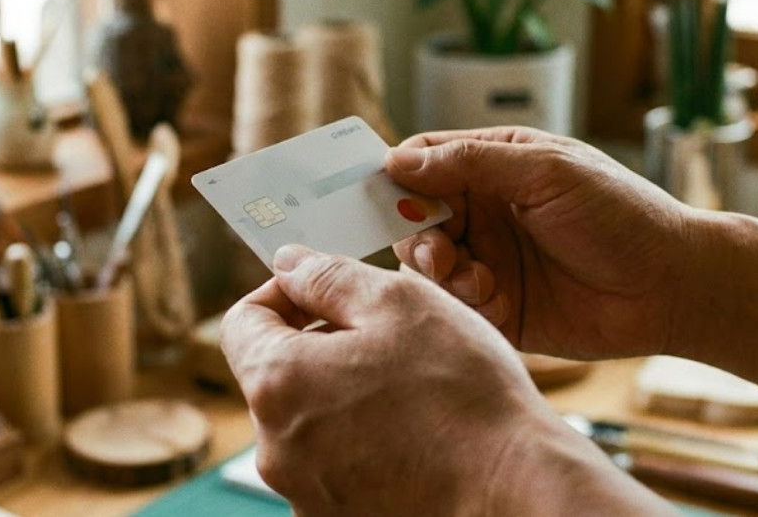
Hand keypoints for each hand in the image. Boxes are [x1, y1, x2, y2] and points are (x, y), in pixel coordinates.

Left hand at [221, 245, 671, 515]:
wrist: (514, 489)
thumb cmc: (461, 392)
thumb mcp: (399, 302)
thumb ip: (328, 275)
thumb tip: (289, 263)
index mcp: (276, 383)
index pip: (243, 321)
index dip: (283, 293)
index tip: (326, 290)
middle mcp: (275, 447)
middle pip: (277, 373)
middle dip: (321, 344)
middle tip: (386, 334)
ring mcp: (305, 493)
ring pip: (309, 420)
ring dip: (344, 393)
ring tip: (410, 387)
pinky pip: (334, 464)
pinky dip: (362, 441)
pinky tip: (414, 433)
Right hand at [387, 127, 693, 358]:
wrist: (673, 287)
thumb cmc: (622, 214)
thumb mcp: (547, 172)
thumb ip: (471, 163)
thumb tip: (397, 161)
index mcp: (495, 166)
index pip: (423, 161)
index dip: (396, 176)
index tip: (382, 195)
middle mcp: (484, 211)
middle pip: (414, 216)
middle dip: (416, 233)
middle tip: (437, 250)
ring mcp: (489, 259)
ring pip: (426, 263)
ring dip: (438, 271)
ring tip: (473, 278)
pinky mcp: (497, 307)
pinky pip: (454, 305)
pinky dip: (463, 303)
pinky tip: (494, 300)